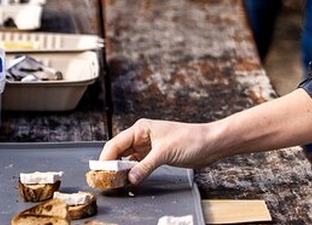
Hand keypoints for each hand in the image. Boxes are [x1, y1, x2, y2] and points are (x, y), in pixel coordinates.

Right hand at [99, 118, 219, 185]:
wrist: (211, 143)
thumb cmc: (192, 140)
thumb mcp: (165, 153)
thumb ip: (145, 166)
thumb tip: (129, 178)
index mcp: (142, 128)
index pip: (115, 144)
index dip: (105, 159)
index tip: (100, 173)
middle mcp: (142, 136)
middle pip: (118, 151)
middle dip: (111, 165)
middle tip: (105, 181)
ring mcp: (148, 146)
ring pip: (127, 159)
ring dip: (121, 170)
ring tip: (115, 182)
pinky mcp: (155, 155)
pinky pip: (137, 165)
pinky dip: (132, 172)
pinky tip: (129, 180)